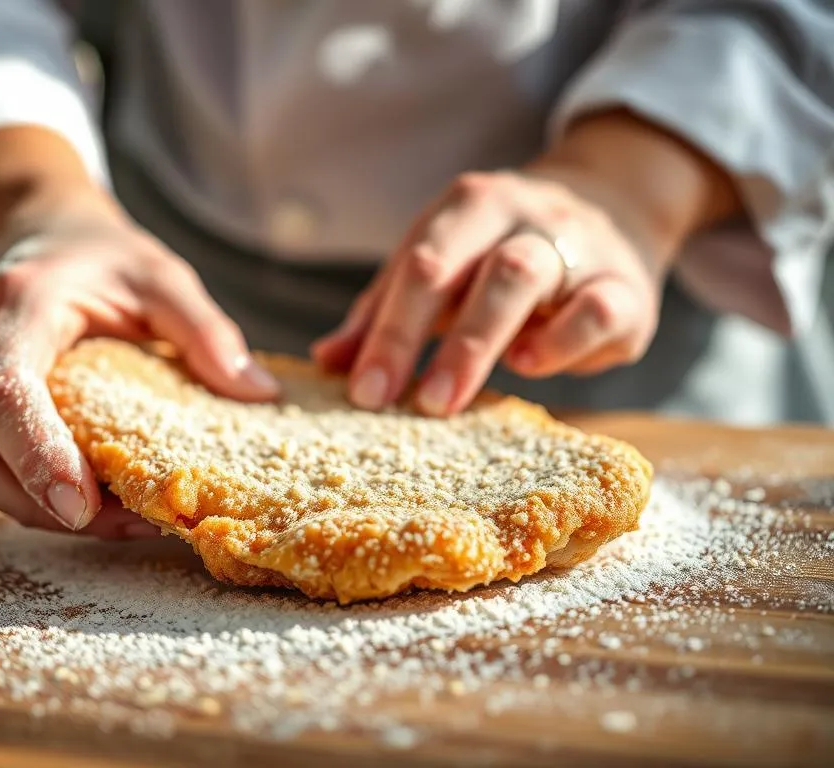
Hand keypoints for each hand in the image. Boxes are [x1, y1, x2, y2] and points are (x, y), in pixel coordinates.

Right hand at [0, 189, 278, 535]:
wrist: (35, 226)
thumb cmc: (99, 252)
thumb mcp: (161, 275)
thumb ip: (205, 330)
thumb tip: (258, 394)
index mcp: (17, 304)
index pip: (6, 393)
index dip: (38, 457)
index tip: (81, 509)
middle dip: (39, 505)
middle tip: (121, 527)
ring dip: (34, 509)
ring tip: (118, 520)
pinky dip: (29, 491)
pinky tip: (91, 500)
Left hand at [313, 110, 738, 415]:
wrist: (619, 206)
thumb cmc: (509, 252)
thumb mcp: (449, 266)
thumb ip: (388, 309)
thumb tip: (327, 361)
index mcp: (469, 205)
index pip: (414, 264)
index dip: (382, 329)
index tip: (360, 390)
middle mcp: (520, 213)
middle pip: (456, 266)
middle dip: (413, 334)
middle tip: (387, 401)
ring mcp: (578, 244)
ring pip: (520, 277)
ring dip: (475, 341)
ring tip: (443, 397)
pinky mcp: (628, 287)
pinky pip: (597, 309)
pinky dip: (561, 340)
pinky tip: (528, 365)